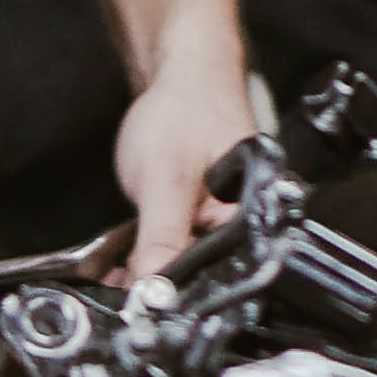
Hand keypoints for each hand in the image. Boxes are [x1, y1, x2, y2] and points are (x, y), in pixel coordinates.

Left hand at [111, 39, 256, 275]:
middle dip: (161, 287)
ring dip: (152, 273)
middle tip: (122, 289)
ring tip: (119, 275)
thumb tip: (153, 293)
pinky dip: (151, 257)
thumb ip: (162, 240)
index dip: (180, 292)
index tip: (139, 301)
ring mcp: (224, 219)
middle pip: (205, 274)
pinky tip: (128, 260)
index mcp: (256, 216)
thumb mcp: (167, 182)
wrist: (178, 75)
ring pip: (187, 265)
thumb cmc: (186, 111)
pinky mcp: (203, 215)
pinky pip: (178, 249)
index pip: (223, 274)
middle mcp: (247, 223)